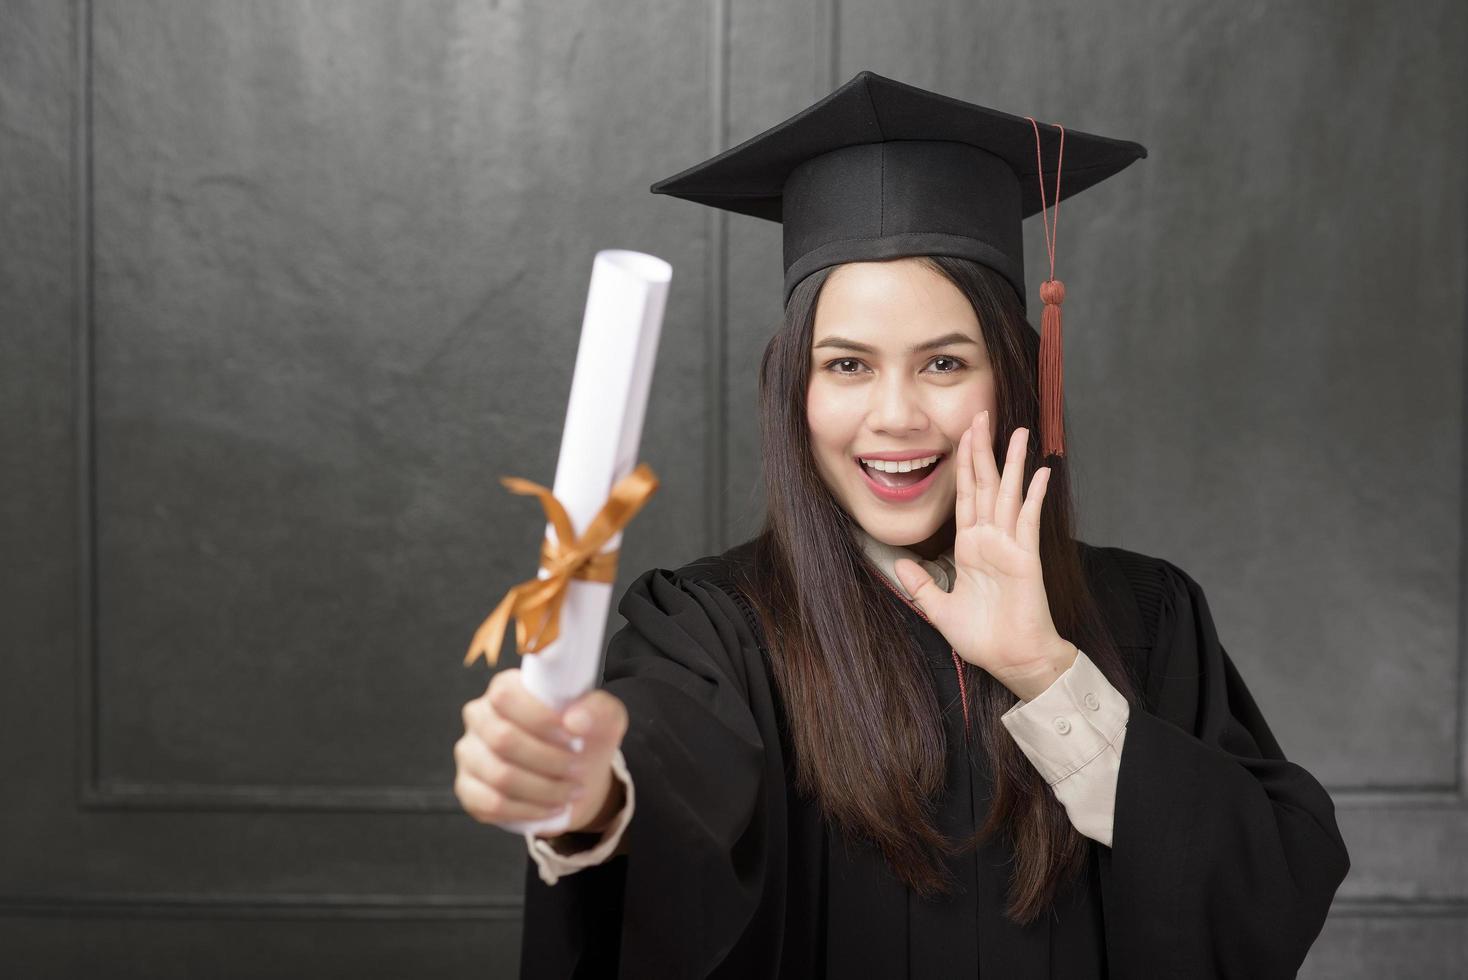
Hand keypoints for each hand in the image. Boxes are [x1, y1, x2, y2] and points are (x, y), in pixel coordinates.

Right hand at [454, 668, 627, 834]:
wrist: (577, 776)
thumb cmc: (584, 737)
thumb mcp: (604, 718)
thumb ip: (597, 709)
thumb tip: (576, 720)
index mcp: (505, 688)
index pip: (505, 695)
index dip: (541, 718)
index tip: (573, 736)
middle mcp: (479, 717)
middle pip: (503, 738)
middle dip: (549, 759)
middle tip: (577, 768)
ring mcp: (470, 754)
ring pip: (500, 776)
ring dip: (544, 789)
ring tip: (571, 791)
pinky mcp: (468, 788)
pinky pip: (491, 804)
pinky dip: (529, 810)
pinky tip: (552, 808)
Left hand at [892, 410, 1077, 701]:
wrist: (1012, 661)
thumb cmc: (983, 638)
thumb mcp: (939, 610)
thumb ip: (920, 586)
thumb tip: (900, 565)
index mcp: (970, 547)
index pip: (965, 497)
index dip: (962, 466)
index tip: (962, 436)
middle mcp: (991, 540)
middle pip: (985, 485)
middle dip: (982, 450)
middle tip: (982, 415)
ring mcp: (1011, 546)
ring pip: (1009, 494)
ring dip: (1013, 463)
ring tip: (1018, 431)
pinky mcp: (1026, 558)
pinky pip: (1029, 520)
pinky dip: (1034, 496)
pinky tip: (1041, 471)